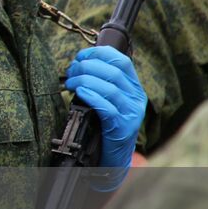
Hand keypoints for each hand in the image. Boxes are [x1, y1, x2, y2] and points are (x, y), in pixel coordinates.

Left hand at [65, 46, 145, 190]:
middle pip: (112, 72)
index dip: (99, 54)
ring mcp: (131, 113)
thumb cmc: (106, 123)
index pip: (122, 61)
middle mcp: (136, 98)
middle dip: (87, 67)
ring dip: (84, 80)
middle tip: (70, 71)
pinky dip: (92, 97)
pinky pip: (108, 108)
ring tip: (70, 83)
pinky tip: (80, 93)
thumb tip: (79, 63)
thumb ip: (102, 82)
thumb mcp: (109, 99)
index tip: (80, 56)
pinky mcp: (122, 127)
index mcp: (134, 87)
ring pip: (110, 88)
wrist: (114, 155)